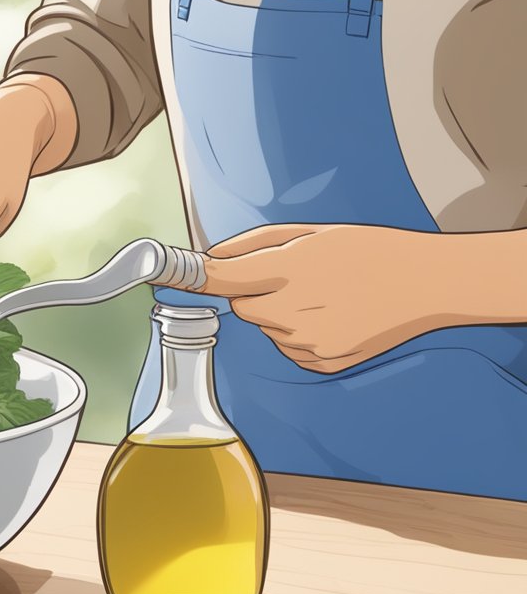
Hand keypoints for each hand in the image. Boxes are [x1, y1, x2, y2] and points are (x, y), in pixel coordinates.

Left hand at [196, 224, 450, 372]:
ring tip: (324, 296)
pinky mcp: (321, 361)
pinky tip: (333, 317)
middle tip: (293, 278)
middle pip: (241, 307)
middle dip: (254, 293)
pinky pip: (289, 348)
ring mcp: (307, 341)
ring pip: (266, 328)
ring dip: (280, 314)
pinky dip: (300, 334)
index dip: (192, 277)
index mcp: (289, 270)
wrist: (427, 284)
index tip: (167, 275)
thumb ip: (253, 245)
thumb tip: (210, 257)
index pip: (221, 279)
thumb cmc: (369, 250)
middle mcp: (293, 310)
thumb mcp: (311, 232)